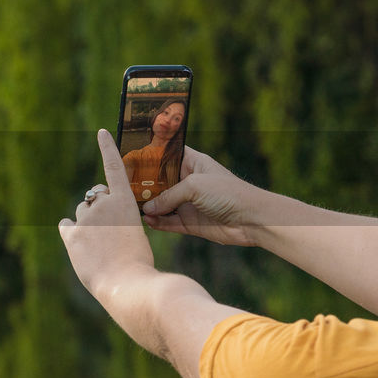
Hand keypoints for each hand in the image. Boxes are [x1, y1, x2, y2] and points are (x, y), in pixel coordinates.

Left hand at [59, 129, 153, 297]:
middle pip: (95, 198)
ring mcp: (86, 218)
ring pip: (81, 212)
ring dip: (86, 223)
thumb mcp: (134, 235)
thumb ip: (116, 222)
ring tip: (98, 246)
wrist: (128, 283)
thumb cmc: (138, 263)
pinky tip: (76, 239)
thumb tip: (90, 220)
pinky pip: (66, 225)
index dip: (107, 147)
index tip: (101, 131)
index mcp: (126, 200)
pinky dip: (70, 229)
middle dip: (98, 210)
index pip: (114, 167)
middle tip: (109, 234)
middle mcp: (104, 203)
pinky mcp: (72, 234)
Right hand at [140, 148, 260, 245]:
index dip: (150, 156)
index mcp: (192, 163)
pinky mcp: (191, 223)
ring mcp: (190, 203)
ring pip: (162, 204)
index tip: (130, 158)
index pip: (167, 155)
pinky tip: (147, 221)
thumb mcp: (194, 186)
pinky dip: (158, 223)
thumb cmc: (228, 193)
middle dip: (143, 186)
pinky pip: (169, 222)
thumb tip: (147, 208)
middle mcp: (189, 182)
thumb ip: (168, 196)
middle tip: (124, 188)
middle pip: (160, 182)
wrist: (252, 219)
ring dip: (149, 206)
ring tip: (133, 207)